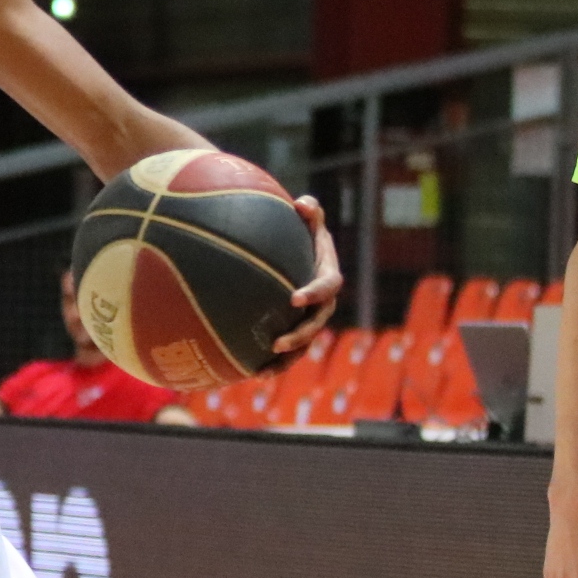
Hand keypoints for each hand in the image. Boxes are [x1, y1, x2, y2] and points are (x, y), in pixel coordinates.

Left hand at [272, 195, 343, 355]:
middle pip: (316, 323)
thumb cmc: (297, 230)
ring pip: (303, 344)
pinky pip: (287, 351)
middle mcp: (323, 301)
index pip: (327, 287)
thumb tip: (302, 204)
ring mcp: (310, 318)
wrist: (292, 250)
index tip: (293, 298)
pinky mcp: (295, 329)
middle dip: (299, 336)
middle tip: (277, 342)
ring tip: (263, 370)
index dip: (314, 293)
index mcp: (327, 275)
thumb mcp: (306, 218)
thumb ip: (309, 211)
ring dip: (286, 359)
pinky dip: (272, 363)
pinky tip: (250, 373)